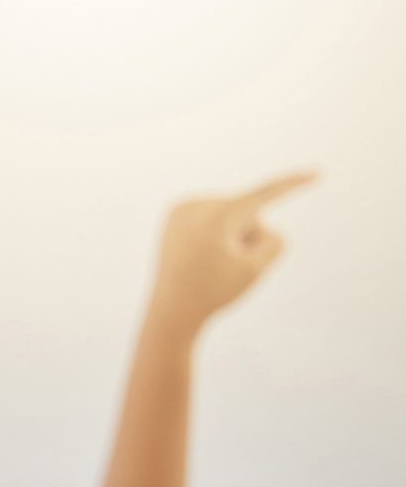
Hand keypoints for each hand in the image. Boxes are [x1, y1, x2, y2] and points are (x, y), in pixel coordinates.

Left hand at [150, 172, 313, 334]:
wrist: (170, 312)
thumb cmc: (212, 294)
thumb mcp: (256, 270)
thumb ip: (275, 240)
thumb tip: (258, 223)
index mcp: (216, 217)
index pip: (264, 194)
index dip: (293, 184)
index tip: (317, 174)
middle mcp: (195, 206)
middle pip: (248, 213)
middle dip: (245, 237)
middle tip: (219, 267)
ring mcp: (181, 208)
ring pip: (232, 214)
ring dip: (230, 236)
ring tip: (206, 262)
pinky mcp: (176, 213)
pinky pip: (215, 216)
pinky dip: (217, 232)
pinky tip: (199, 254)